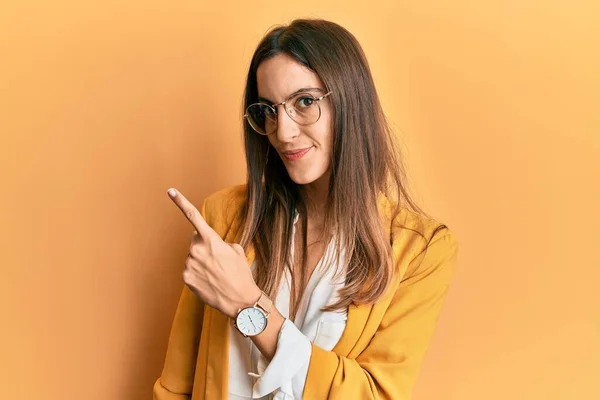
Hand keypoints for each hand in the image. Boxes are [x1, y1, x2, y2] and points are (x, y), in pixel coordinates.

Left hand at [167, 188, 260, 318]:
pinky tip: (209, 281)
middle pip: (194, 241)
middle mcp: (196, 250)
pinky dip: (197, 274)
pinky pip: (190, 270)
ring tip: (216, 274)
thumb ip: (220, 243)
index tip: (170, 191)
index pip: (193, 216)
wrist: (240, 300)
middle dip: (203, 246)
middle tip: (218, 260)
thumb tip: (212, 245)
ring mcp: (189, 265)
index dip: (181, 202)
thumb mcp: (237, 251)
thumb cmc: (241, 274)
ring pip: (192, 257)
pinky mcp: (186, 278)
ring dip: (201, 262)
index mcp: (210, 240)